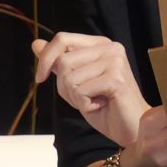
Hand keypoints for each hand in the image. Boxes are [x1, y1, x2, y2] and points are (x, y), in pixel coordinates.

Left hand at [31, 32, 145, 147]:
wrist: (131, 127)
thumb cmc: (105, 106)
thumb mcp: (75, 81)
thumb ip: (58, 62)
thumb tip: (36, 43)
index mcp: (100, 44)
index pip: (63, 39)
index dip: (46, 59)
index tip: (40, 79)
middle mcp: (109, 48)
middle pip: (63, 61)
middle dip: (64, 86)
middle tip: (85, 96)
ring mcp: (115, 61)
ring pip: (69, 78)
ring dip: (76, 97)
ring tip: (96, 100)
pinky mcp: (116, 79)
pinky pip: (81, 91)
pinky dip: (85, 104)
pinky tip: (102, 105)